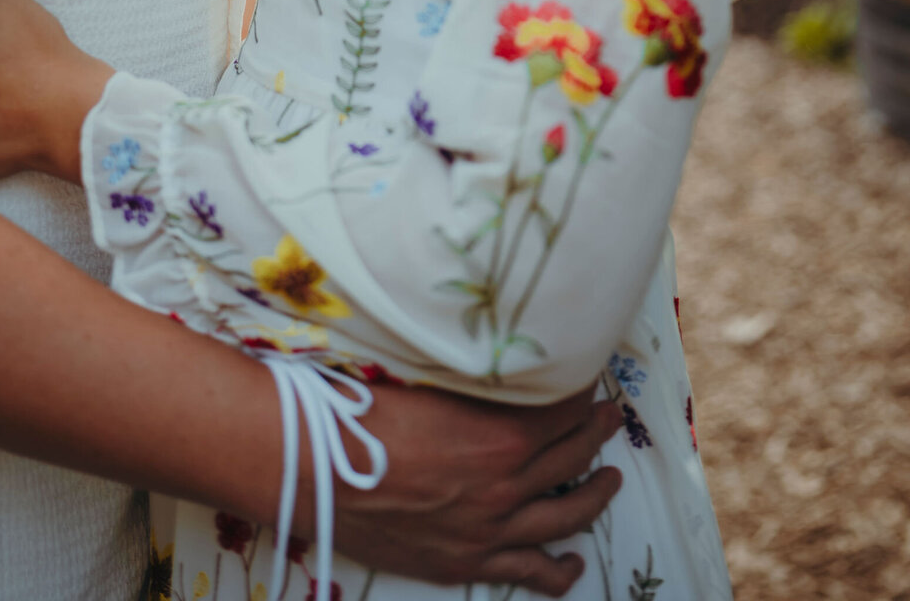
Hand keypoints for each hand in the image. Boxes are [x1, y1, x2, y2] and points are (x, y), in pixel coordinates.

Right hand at [331, 382, 622, 595]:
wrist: (314, 469)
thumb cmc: (362, 410)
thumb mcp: (427, 375)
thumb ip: (473, 376)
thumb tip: (496, 356)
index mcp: (500, 432)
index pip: (564, 406)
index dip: (582, 389)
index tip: (589, 375)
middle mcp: (505, 484)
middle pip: (572, 455)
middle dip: (597, 431)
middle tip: (609, 417)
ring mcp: (489, 529)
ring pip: (564, 516)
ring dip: (595, 495)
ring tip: (613, 479)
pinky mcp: (466, 562)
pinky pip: (529, 571)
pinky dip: (559, 570)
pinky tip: (574, 564)